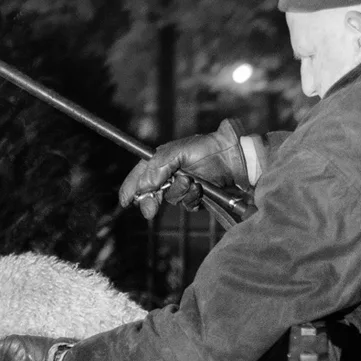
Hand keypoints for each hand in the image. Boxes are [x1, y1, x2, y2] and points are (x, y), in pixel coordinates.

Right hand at [120, 119, 247, 219]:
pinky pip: (188, 205)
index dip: (130, 188)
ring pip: (171, 199)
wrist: (235, 158)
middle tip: (150, 211)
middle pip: (151, 192)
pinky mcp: (197, 196)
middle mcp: (170, 173)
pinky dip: (193, 199)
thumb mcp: (179, 152)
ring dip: (179, 193)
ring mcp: (183, 185)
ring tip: (192, 182)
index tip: (125, 201)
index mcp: (162, 160)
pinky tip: (201, 189)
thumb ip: (159, 166)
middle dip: (150, 201)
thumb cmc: (207, 149)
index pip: (140, 174)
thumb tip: (145, 186)